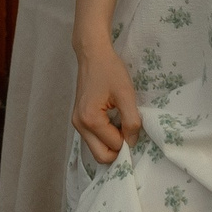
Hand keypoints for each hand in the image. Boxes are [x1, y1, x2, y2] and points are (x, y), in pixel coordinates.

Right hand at [72, 41, 143, 163]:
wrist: (93, 55)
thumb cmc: (110, 70)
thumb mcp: (126, 94)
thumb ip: (131, 121)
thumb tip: (132, 142)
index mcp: (90, 120)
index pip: (114, 146)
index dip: (128, 140)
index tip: (135, 126)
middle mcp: (79, 125)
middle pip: (101, 156)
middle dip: (118, 149)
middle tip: (129, 132)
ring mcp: (76, 123)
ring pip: (96, 149)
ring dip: (111, 143)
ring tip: (122, 125)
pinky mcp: (78, 119)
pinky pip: (93, 139)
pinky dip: (105, 137)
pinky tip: (113, 122)